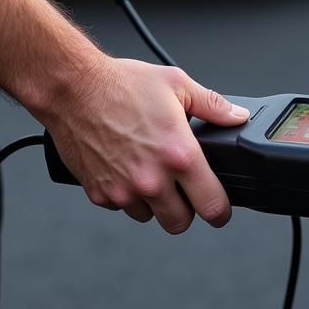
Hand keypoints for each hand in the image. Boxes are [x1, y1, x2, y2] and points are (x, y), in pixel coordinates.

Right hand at [45, 57, 249, 233]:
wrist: (71, 88)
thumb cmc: (120, 84)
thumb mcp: (177, 84)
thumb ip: (213, 105)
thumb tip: (237, 116)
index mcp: (179, 155)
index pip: (213, 206)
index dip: (221, 211)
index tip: (219, 208)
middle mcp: (152, 179)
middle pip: (180, 224)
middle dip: (186, 210)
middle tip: (182, 190)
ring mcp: (123, 190)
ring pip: (149, 217)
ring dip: (153, 202)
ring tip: (148, 172)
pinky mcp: (99, 193)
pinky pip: (120, 207)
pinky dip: (125, 195)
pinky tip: (124, 169)